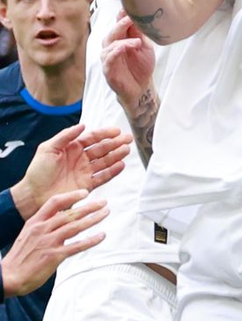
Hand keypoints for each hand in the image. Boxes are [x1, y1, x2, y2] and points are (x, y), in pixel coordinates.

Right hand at [3, 189, 107, 296]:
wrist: (9, 276)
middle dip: (89, 206)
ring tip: (105, 213)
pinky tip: (102, 235)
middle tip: (104, 202)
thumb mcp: (28, 234)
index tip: (85, 193)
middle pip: (69, 213)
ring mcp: (49, 242)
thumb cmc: (20, 257)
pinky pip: (77, 245)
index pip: (54, 203)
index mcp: (34, 222)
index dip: (71, 196)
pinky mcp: (54, 256)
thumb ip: (44, 226)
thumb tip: (61, 218)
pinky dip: (91, 240)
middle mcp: (42, 229)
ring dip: (93, 219)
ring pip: (75, 226)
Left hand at [11, 124, 130, 218]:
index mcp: (71, 148)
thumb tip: (82, 126)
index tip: (117, 131)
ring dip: (116, 155)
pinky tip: (121, 165)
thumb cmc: (37, 171)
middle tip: (128, 139)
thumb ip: (65, 136)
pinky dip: (113, 171)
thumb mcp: (48, 148)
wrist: (35, 194)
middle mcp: (80, 159)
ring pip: (105, 161)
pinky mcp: (88, 184)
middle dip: (115, 143)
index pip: (91, 138)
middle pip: (102, 149)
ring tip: (127, 150)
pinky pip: (104, 176)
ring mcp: (85, 171)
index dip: (104, 134)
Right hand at [102, 12, 154, 107]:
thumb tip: (140, 17)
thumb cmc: (141, 66)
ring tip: (137, 41)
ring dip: (123, 41)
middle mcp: (112, 46)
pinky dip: (115, 52)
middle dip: (121, 24)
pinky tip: (122, 48)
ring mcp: (109, 57)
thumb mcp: (145, 47)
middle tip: (130, 19)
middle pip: (113, 32)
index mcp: (121, 39)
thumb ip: (140, 34)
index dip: (122, 16)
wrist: (141, 87)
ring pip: (110, 45)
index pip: (119, 25)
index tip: (129, 7)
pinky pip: (108, 59)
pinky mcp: (108, 69)